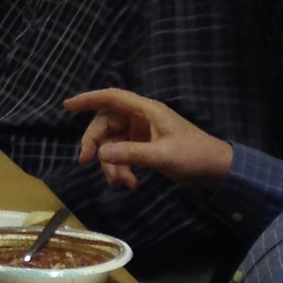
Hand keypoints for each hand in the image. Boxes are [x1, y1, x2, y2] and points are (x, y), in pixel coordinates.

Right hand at [65, 86, 232, 190]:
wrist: (216, 170)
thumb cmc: (193, 155)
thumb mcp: (161, 155)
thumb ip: (130, 153)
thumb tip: (101, 153)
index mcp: (146, 111)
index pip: (111, 98)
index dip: (88, 99)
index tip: (67, 107)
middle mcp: (141, 119)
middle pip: (106, 124)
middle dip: (96, 144)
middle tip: (86, 162)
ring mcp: (142, 134)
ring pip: (112, 143)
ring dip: (111, 163)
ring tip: (121, 183)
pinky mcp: (145, 148)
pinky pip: (122, 155)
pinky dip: (121, 169)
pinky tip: (131, 184)